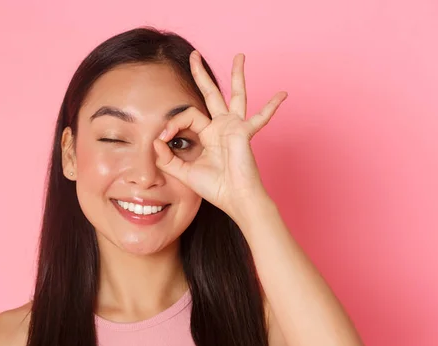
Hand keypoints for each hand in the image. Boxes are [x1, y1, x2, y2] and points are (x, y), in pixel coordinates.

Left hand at [153, 50, 286, 219]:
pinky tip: (282, 94)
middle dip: (202, 75)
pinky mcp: (244, 132)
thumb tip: (155, 140)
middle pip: (211, 94)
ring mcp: (235, 127)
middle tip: (194, 55)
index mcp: (209, 134)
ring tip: (239, 56)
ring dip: (237, 75)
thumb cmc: (215, 188)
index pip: (188, 116)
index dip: (173, 123)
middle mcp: (222, 126)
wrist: (235, 199)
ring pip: (236, 95)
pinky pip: (260, 117)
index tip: (163, 138)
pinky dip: (271, 107)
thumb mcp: (183, 172)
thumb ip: (167, 158)